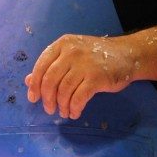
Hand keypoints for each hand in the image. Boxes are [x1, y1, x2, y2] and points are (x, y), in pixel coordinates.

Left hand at [24, 34, 138, 119]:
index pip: (41, 65)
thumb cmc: (96, 56)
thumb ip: (51, 66)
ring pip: (63, 90)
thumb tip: (28, 81)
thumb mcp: (71, 56)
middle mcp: (71, 52)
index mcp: (62, 44)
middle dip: (47, 98)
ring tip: (64, 112)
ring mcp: (84, 64)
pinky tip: (75, 112)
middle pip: (50, 80)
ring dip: (61, 105)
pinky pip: (78, 97)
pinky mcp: (97, 77)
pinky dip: (74, 108)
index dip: (34, 84)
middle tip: (49, 109)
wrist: (128, 55)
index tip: (33, 98)